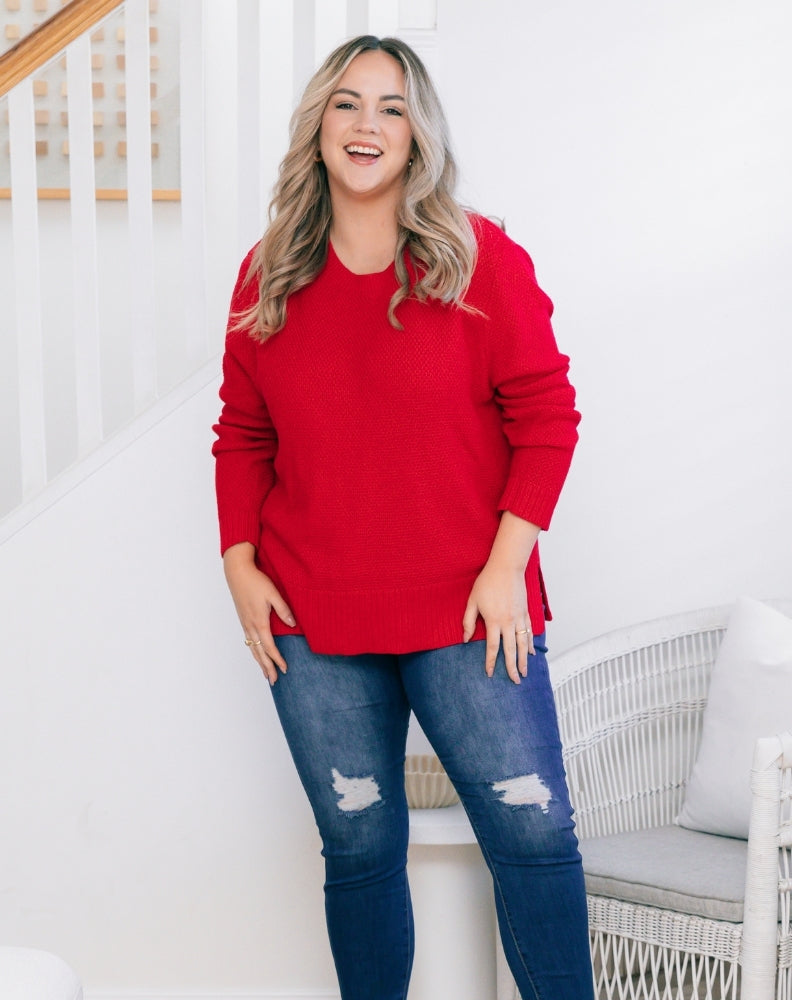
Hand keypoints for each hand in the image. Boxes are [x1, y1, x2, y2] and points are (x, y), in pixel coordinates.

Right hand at [223, 543, 295, 684]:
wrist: (237, 572)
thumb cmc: (256, 581)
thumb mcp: (274, 594)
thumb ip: (284, 610)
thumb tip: (293, 625)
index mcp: (260, 622)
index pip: (270, 647)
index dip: (278, 660)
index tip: (285, 669)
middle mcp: (251, 626)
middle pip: (260, 653)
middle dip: (267, 667)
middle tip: (274, 680)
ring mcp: (245, 624)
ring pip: (252, 649)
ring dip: (259, 662)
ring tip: (265, 673)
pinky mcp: (243, 620)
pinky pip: (249, 641)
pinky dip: (254, 652)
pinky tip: (257, 654)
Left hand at [462, 561, 533, 682]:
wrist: (506, 568)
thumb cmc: (487, 583)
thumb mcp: (472, 601)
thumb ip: (468, 621)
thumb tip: (465, 638)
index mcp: (494, 621)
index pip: (493, 647)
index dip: (491, 662)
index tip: (490, 673)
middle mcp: (508, 622)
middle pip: (511, 650)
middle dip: (512, 667)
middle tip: (515, 681)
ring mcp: (519, 618)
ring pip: (523, 643)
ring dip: (525, 659)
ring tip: (525, 672)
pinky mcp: (525, 612)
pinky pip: (529, 631)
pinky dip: (531, 643)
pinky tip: (532, 652)